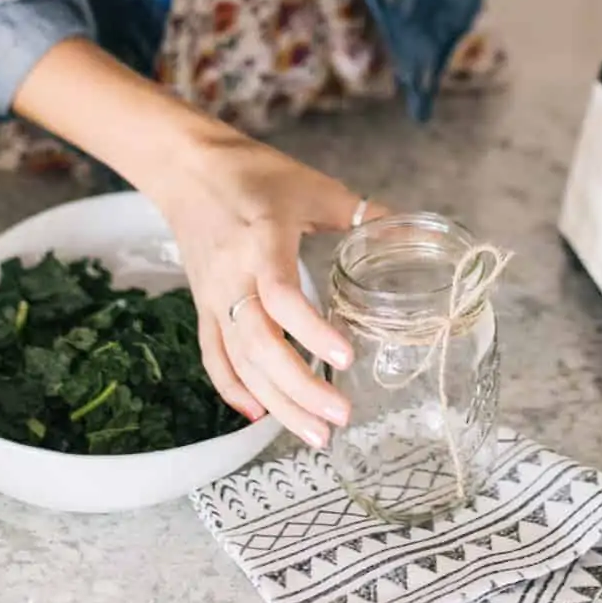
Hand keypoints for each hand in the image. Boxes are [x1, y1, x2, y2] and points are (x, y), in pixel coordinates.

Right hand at [152, 119, 384, 447]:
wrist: (188, 168)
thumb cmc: (254, 173)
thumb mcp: (313, 186)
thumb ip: (362, 213)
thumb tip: (414, 230)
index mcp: (262, 240)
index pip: (282, 296)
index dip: (312, 331)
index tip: (347, 359)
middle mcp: (233, 276)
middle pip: (260, 345)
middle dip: (299, 388)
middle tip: (340, 417)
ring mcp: (214, 297)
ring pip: (240, 362)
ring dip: (276, 403)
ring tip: (315, 434)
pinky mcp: (203, 306)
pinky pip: (214, 356)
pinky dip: (233, 389)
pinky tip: (258, 416)